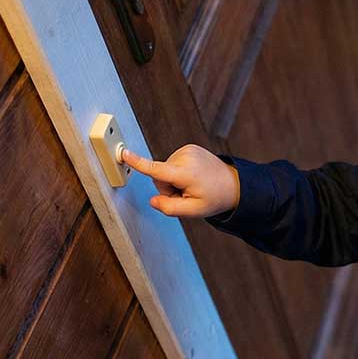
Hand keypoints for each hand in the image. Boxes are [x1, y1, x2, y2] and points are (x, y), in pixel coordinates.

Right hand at [121, 144, 239, 218]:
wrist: (233, 184)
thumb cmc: (214, 198)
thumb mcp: (194, 211)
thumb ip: (170, 208)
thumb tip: (153, 200)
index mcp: (186, 173)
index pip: (157, 169)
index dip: (138, 163)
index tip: (124, 154)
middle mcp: (186, 158)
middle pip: (160, 178)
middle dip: (169, 188)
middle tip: (189, 193)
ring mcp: (188, 150)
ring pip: (165, 171)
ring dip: (175, 180)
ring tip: (194, 184)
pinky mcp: (189, 148)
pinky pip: (173, 164)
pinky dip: (179, 172)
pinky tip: (194, 176)